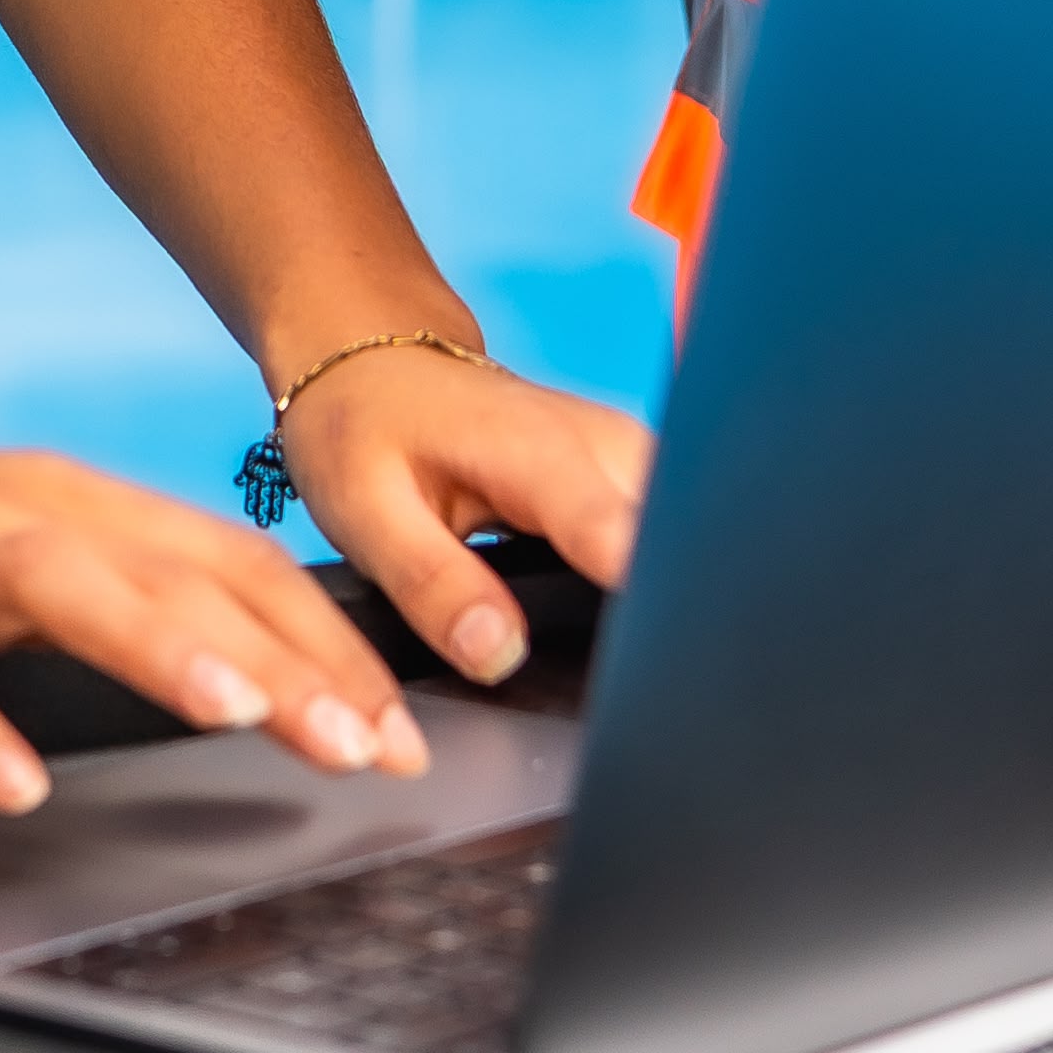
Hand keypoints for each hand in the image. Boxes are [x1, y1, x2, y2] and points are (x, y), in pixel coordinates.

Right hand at [0, 394, 427, 814]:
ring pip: (61, 589)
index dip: (322, 637)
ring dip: (157, 648)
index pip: (223, 559)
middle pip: (169, 576)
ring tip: (240, 716)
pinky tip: (15, 782)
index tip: (401, 719)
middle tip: (376, 744)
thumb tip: (239, 656)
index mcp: (62, 502)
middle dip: (284, 661)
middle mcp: (9, 518)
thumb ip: (107, 592)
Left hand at [256, 334, 654, 688]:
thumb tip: (499, 655)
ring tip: (622, 656)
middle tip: (621, 681)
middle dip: (662, 619)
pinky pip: (668, 536)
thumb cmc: (369, 431)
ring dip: (663, 600)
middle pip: (677, 548)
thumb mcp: (368, 512)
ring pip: (683, 543)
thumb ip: (433, 585)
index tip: (642, 673)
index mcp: (542, 451)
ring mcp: (631, 455)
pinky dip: (651, 580)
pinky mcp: (636, 474)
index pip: (623, 541)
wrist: (380, 371)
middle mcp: (607, 445)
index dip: (641, 614)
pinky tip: (621, 620)